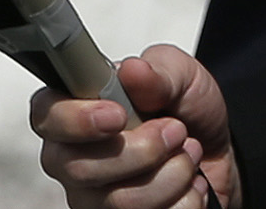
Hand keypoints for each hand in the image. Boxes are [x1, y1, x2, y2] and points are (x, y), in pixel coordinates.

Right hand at [31, 44, 237, 208]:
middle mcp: (75, 158)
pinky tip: (189, 183)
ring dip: (172, 173)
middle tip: (176, 130)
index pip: (47, 117)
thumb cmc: (188, 110)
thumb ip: (159, 71)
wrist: (219, 152)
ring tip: (188, 153)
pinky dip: (184, 200)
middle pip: (79, 169)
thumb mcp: (183, 76)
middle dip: (143, 150)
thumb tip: (132, 70)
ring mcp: (92, 197)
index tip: (116, 116)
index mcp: (79, 112)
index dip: (76, 121)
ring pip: (118, 202)